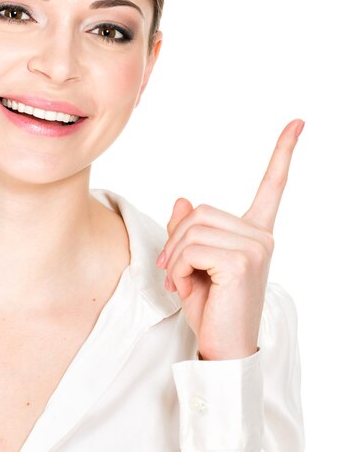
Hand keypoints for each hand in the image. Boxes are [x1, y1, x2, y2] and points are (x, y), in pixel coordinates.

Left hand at [156, 119, 304, 359]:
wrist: (222, 346)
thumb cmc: (209, 305)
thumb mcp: (191, 261)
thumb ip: (187, 230)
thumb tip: (181, 199)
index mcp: (254, 233)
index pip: (272, 187)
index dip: (282, 153)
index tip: (297, 123)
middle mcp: (261, 236)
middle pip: (198, 211)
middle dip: (175, 241)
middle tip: (172, 271)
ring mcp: (256, 246)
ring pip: (191, 227)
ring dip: (174, 256)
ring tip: (181, 281)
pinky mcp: (243, 260)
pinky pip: (191, 247)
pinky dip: (176, 267)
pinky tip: (185, 287)